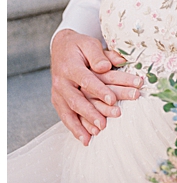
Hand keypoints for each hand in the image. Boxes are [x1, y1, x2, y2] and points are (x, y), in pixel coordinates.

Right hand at [50, 29, 143, 145]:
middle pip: (77, 100)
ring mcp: (58, 93)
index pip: (86, 80)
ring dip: (81, 125)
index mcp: (70, 67)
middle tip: (105, 124)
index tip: (112, 99)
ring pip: (69, 112)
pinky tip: (84, 139)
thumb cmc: (80, 46)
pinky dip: (74, 128)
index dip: (100, 90)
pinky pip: (65, 116)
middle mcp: (61, 82)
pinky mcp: (58, 100)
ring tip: (95, 135)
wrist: (61, 47)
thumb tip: (106, 66)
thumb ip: (99, 55)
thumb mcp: (89, 43)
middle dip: (91, 113)